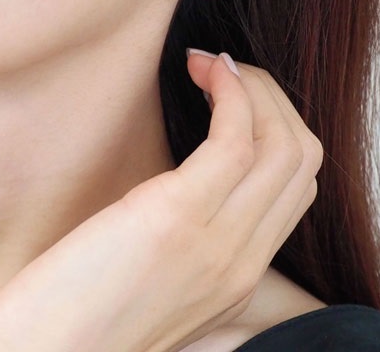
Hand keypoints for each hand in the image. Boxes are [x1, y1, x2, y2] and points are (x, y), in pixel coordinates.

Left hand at [0, 51, 323, 351]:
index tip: (238, 97)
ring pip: (280, 141)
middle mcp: (242, 260)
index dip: (278, 125)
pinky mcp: (177, 219)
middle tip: (227, 72)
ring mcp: (218, 243)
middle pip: (302, 155)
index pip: (298, 184)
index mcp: (239, 273)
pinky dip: (229, 91)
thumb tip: (196, 171)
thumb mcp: (156, 279)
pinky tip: (201, 71)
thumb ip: (193, 238)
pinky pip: (234, 138)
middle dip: (271, 96)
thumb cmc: (78, 314)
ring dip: (251, 85)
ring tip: (211, 65)